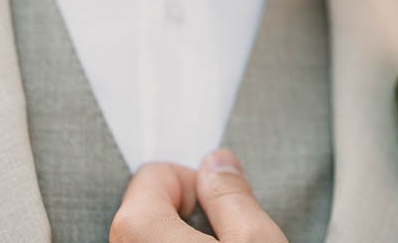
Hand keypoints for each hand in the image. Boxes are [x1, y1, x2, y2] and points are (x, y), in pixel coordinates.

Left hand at [110, 149, 288, 242]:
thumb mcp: (257, 241)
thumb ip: (232, 195)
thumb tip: (218, 164)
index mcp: (140, 231)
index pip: (154, 174)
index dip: (195, 185)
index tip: (220, 211)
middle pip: (145, 209)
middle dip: (185, 214)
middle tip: (223, 238)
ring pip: (148, 237)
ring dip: (178, 237)